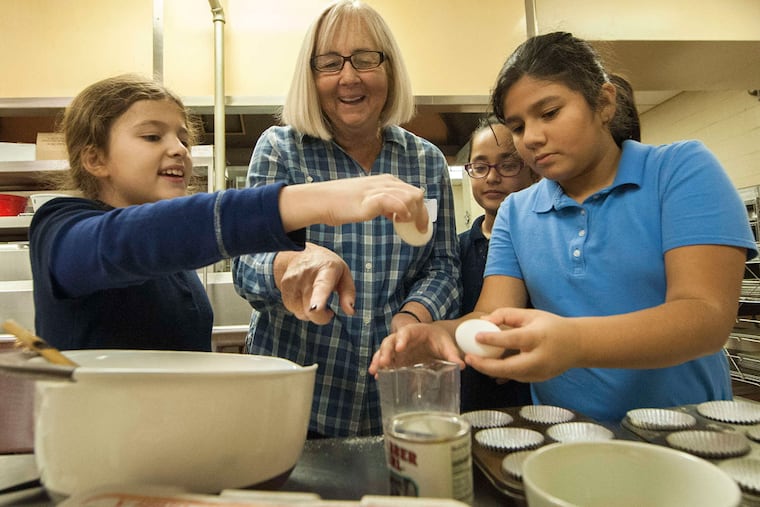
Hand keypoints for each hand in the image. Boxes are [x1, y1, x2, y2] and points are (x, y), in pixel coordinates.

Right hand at [275, 243, 355, 324]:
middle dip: (321, 317)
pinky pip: (292, 309)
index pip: (321, 286)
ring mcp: (293, 280)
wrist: (300, 252)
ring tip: (315, 300)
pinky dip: (300, 309)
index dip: (318, 299)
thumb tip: (350, 312)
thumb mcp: (344, 274)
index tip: (316, 308)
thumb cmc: (327, 266)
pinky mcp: (284, 286)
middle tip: (328, 311)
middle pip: (311, 309)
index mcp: (326, 269)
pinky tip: (304, 299)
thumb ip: (348, 294)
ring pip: (301, 313)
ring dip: (310, 314)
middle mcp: (307, 274)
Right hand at [279, 174, 428, 232]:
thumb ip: (385, 205)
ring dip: (415, 215)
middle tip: (419, 231)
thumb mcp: (368, 201)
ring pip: (411, 197)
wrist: (322, 201)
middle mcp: (385, 182)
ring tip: (407, 228)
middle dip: (422, 214)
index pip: (413, 192)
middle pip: (416, 195)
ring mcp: (379, 189)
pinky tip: (398, 221)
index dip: (421, 210)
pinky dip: (403, 212)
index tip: (420, 226)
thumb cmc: (342, 203)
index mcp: (386, 181)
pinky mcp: (371, 199)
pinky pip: (397, 203)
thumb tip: (397, 214)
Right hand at [368, 323, 463, 375]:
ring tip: (374, 371)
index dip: (401, 339)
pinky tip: (377, 377)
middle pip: (390, 341)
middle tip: (383, 362)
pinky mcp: (396, 358)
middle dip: (385, 351)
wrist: (436, 340)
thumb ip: (452, 354)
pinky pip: (385, 361)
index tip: (400, 348)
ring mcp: (397, 348)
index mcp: (415, 331)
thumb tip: (461, 365)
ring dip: (378, 360)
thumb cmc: (439, 339)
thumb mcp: (447, 345)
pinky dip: (380, 367)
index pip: (406, 332)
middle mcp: (403, 338)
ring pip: (384, 351)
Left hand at [464, 307, 581, 382]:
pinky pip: (515, 377)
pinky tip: (486, 367)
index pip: (514, 339)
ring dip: (489, 370)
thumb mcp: (531, 314)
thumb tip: (484, 320)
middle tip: (468, 359)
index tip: (477, 337)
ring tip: (473, 361)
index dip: (494, 339)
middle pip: (509, 367)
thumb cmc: (551, 326)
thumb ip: (507, 314)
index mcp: (539, 338)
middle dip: (486, 366)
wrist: (577, 345)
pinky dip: (500, 373)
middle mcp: (539, 358)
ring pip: (510, 375)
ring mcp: (539, 373)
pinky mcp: (537, 380)